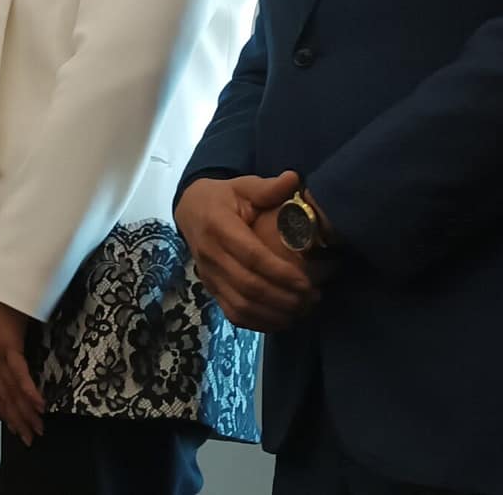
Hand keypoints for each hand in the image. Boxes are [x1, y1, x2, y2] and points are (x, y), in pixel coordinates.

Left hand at [0, 293, 45, 446]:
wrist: (0, 283)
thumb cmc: (7, 305)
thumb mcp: (10, 333)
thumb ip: (14, 351)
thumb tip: (25, 366)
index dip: (7, 413)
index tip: (17, 430)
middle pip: (5, 396)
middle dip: (19, 420)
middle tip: (31, 439)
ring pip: (12, 390)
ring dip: (26, 412)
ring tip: (38, 429)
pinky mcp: (8, 345)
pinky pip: (20, 373)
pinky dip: (29, 390)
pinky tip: (39, 405)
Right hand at [176, 172, 316, 331]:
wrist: (190, 209)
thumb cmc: (224, 197)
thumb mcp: (243, 186)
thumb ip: (267, 187)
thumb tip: (294, 179)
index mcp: (218, 226)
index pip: (251, 256)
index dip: (280, 273)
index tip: (307, 282)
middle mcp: (209, 254)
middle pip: (247, 285)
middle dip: (283, 297)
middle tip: (312, 298)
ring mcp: (207, 274)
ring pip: (240, 305)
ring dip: (274, 313)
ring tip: (302, 310)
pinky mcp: (209, 288)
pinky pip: (233, 313)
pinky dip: (259, 322)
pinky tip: (282, 320)